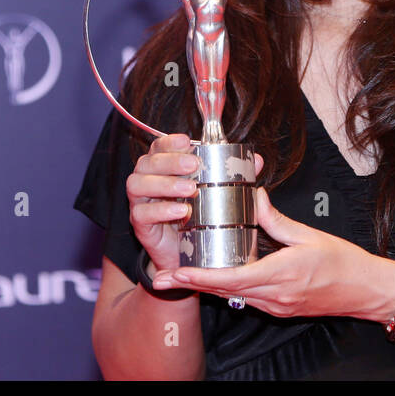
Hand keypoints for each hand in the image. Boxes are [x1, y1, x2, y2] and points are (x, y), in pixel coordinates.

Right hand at [126, 132, 263, 273]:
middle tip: (193, 166)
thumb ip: (233, 175)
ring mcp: (140, 202)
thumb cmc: (198, 216)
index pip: (158, 147)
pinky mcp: (140, 224)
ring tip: (190, 189)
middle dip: (170, 161)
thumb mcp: (217, 193)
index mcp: (162, 167)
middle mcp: (146, 180)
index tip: (188, 142)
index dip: (170, 142)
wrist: (183, 253)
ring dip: (164, 184)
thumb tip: (256, 160)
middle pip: (147, 162)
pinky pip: (142, 213)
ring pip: (138, 184)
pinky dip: (161, 210)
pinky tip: (181, 211)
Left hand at [151, 187, 394, 320]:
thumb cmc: (344, 263)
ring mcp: (276, 305)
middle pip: (224, 291)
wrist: (366, 291)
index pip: (231, 278)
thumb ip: (276, 220)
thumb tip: (253, 198)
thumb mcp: (309, 235)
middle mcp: (275, 296)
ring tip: (181, 275)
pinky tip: (216, 277)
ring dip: (207, 286)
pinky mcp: (279, 308)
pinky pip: (247, 298)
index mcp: (281, 274)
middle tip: (163, 277)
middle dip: (192, 284)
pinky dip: (228, 288)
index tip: (176, 272)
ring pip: (233, 296)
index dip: (199, 276)